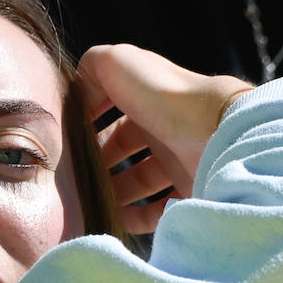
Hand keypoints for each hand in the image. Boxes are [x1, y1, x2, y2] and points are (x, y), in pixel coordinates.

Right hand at [76, 44, 252, 233]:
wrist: (214, 129)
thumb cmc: (163, 94)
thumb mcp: (116, 63)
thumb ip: (90, 68)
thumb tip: (76, 96)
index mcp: (147, 101)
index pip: (113, 120)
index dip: (90, 136)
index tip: (69, 153)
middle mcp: (164, 130)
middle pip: (124, 154)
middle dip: (99, 169)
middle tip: (76, 183)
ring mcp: (179, 161)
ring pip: (138, 182)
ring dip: (114, 194)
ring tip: (90, 204)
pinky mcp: (191, 189)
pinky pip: (159, 210)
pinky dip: (136, 217)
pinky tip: (115, 219)